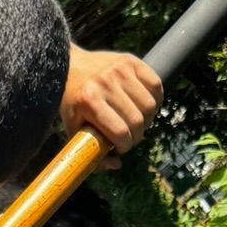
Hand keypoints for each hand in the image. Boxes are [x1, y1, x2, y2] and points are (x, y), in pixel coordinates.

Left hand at [61, 47, 162, 165]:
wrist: (69, 66)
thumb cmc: (73, 104)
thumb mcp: (74, 130)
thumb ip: (92, 153)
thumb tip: (117, 164)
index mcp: (88, 101)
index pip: (120, 133)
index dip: (124, 146)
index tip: (119, 146)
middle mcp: (105, 83)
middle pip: (137, 121)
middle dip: (136, 136)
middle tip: (128, 135)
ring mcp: (119, 70)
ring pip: (150, 106)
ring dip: (147, 119)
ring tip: (136, 121)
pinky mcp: (131, 61)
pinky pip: (156, 85)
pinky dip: (155, 100)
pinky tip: (143, 105)